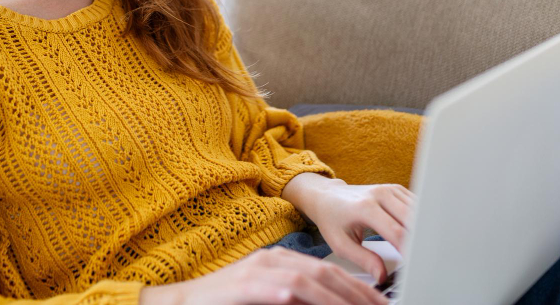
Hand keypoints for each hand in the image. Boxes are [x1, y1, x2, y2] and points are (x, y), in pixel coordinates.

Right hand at [138, 245, 388, 304]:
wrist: (180, 303)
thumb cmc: (224, 304)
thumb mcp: (267, 298)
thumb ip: (295, 299)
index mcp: (280, 259)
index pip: (328, 269)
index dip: (357, 286)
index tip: (379, 301)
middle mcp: (273, 259)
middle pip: (327, 272)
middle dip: (359, 292)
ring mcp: (260, 270)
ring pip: (313, 280)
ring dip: (343, 299)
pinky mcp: (250, 285)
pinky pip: (289, 292)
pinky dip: (315, 302)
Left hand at [293, 178, 414, 283]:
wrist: (326, 196)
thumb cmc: (332, 220)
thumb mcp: (340, 244)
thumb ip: (363, 259)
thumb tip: (382, 276)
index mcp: (364, 207)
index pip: (396, 232)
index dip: (409, 251)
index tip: (414, 266)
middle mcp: (379, 194)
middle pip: (411, 220)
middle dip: (420, 241)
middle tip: (423, 260)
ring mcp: (388, 189)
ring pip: (417, 211)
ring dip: (423, 230)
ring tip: (422, 249)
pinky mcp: (395, 189)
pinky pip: (416, 205)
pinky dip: (420, 219)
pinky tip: (417, 233)